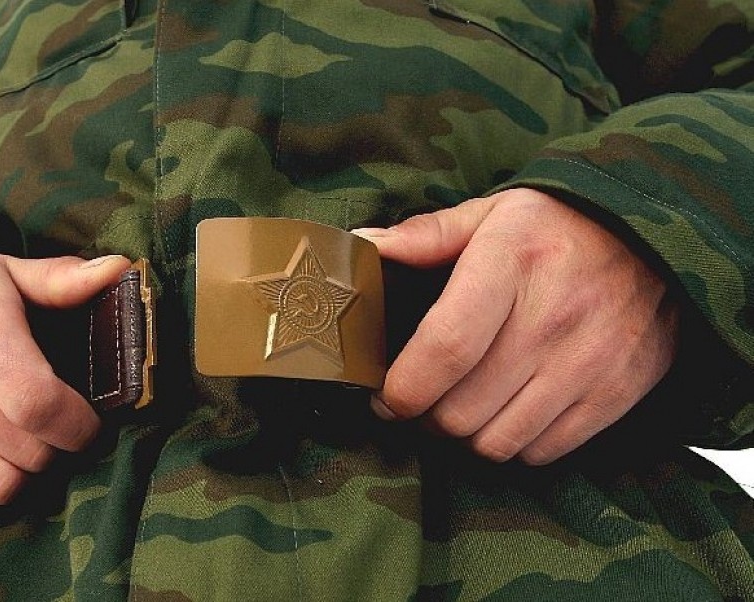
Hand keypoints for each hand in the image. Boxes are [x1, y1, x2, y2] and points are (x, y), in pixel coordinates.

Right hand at [0, 253, 129, 510]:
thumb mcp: (10, 273)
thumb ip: (65, 278)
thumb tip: (119, 271)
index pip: (34, 399)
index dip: (78, 422)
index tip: (94, 418)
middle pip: (30, 450)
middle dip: (65, 445)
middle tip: (70, 426)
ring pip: (6, 483)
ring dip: (36, 470)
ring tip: (41, 440)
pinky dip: (3, 486)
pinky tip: (9, 454)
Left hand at [355, 189, 678, 463]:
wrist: (658, 242)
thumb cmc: (559, 227)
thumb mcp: (493, 212)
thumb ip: (426, 234)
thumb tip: (361, 244)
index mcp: (511, 264)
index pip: (444, 349)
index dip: (402, 388)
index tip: (384, 396)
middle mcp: (552, 318)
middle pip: (461, 410)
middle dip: (425, 416)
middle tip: (420, 400)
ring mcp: (589, 362)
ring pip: (497, 441)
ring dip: (466, 436)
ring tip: (461, 407)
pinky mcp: (615, 393)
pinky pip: (543, 450)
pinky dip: (513, 443)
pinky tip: (507, 411)